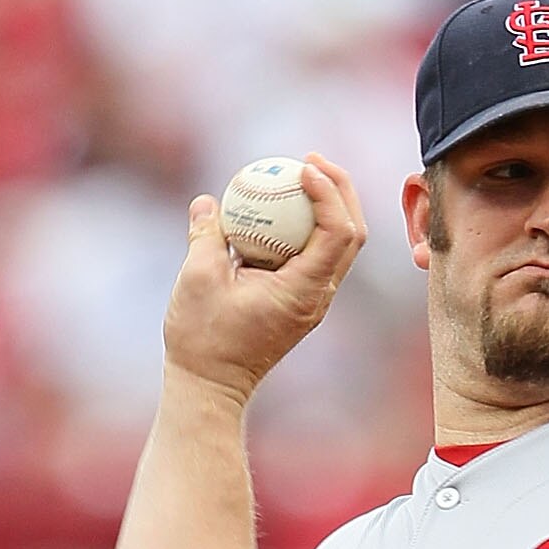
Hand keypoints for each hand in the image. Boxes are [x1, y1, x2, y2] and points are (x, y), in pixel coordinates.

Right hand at [162, 154, 366, 407]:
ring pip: (338, 244)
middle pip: (351, 234)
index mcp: (302, 292)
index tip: (302, 167)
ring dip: (327, 205)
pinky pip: (312, 254)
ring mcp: (311, 300)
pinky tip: (278, 206)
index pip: (337, 234)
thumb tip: (208, 201)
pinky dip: (304, 225)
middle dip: (339, 190)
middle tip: (309, 160)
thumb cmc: (202, 340)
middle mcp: (317, 297)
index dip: (329, 193)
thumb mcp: (197, 279)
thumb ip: (206, 234)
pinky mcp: (298, 300)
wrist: (209, 387)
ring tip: (298, 174)